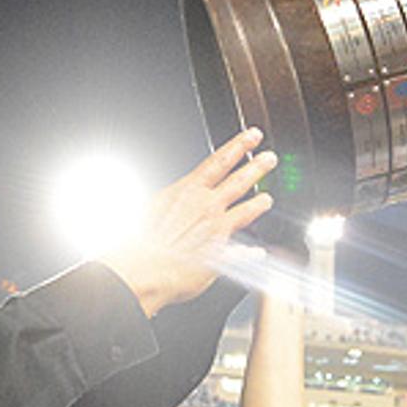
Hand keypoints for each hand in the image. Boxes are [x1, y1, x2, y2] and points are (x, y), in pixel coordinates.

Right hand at [99, 129, 276, 316]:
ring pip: (245, 211)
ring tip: (268, 199)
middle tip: (270, 158)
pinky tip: (257, 252)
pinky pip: (240, 253)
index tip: (252, 136)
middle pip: (238, 182)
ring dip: (258, 204)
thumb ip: (166, 200)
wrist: (140, 270)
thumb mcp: (147, 207)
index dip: (239, 146)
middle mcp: (206, 208)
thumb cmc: (136, 239)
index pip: (219, 161)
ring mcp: (216, 231)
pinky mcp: (219, 256)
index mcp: (187, 191)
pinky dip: (250, 253)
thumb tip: (166, 197)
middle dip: (257, 168)